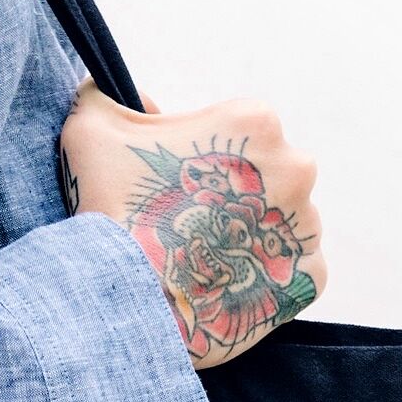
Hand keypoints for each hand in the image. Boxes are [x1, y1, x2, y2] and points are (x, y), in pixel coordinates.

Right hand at [59, 84, 324, 368]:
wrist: (122, 307)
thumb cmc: (107, 215)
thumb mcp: (92, 130)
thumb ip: (107, 94)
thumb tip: (139, 98)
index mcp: (254, 123)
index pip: (237, 140)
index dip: (201, 168)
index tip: (175, 196)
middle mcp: (295, 167)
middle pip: (266, 182)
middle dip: (232, 204)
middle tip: (190, 232)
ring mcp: (306, 226)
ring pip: (281, 227)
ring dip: (250, 241)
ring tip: (205, 264)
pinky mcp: (310, 279)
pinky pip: (294, 275)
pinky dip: (266, 281)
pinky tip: (226, 286)